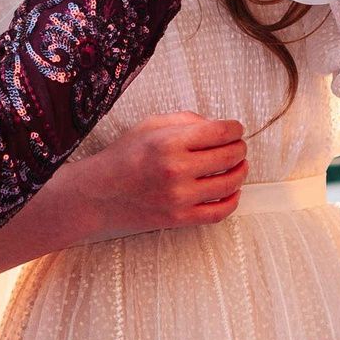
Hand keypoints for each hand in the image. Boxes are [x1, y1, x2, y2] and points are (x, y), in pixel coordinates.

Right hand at [73, 111, 247, 236]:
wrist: (99, 194)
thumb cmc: (123, 157)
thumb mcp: (149, 125)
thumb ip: (185, 120)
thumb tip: (216, 126)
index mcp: (169, 142)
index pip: (220, 133)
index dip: (235, 129)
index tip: (237, 129)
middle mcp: (176, 170)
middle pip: (229, 157)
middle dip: (240, 149)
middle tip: (239, 147)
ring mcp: (179, 198)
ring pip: (229, 184)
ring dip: (241, 172)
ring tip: (240, 166)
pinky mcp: (180, 219)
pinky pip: (218, 213)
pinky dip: (232, 201)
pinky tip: (233, 192)